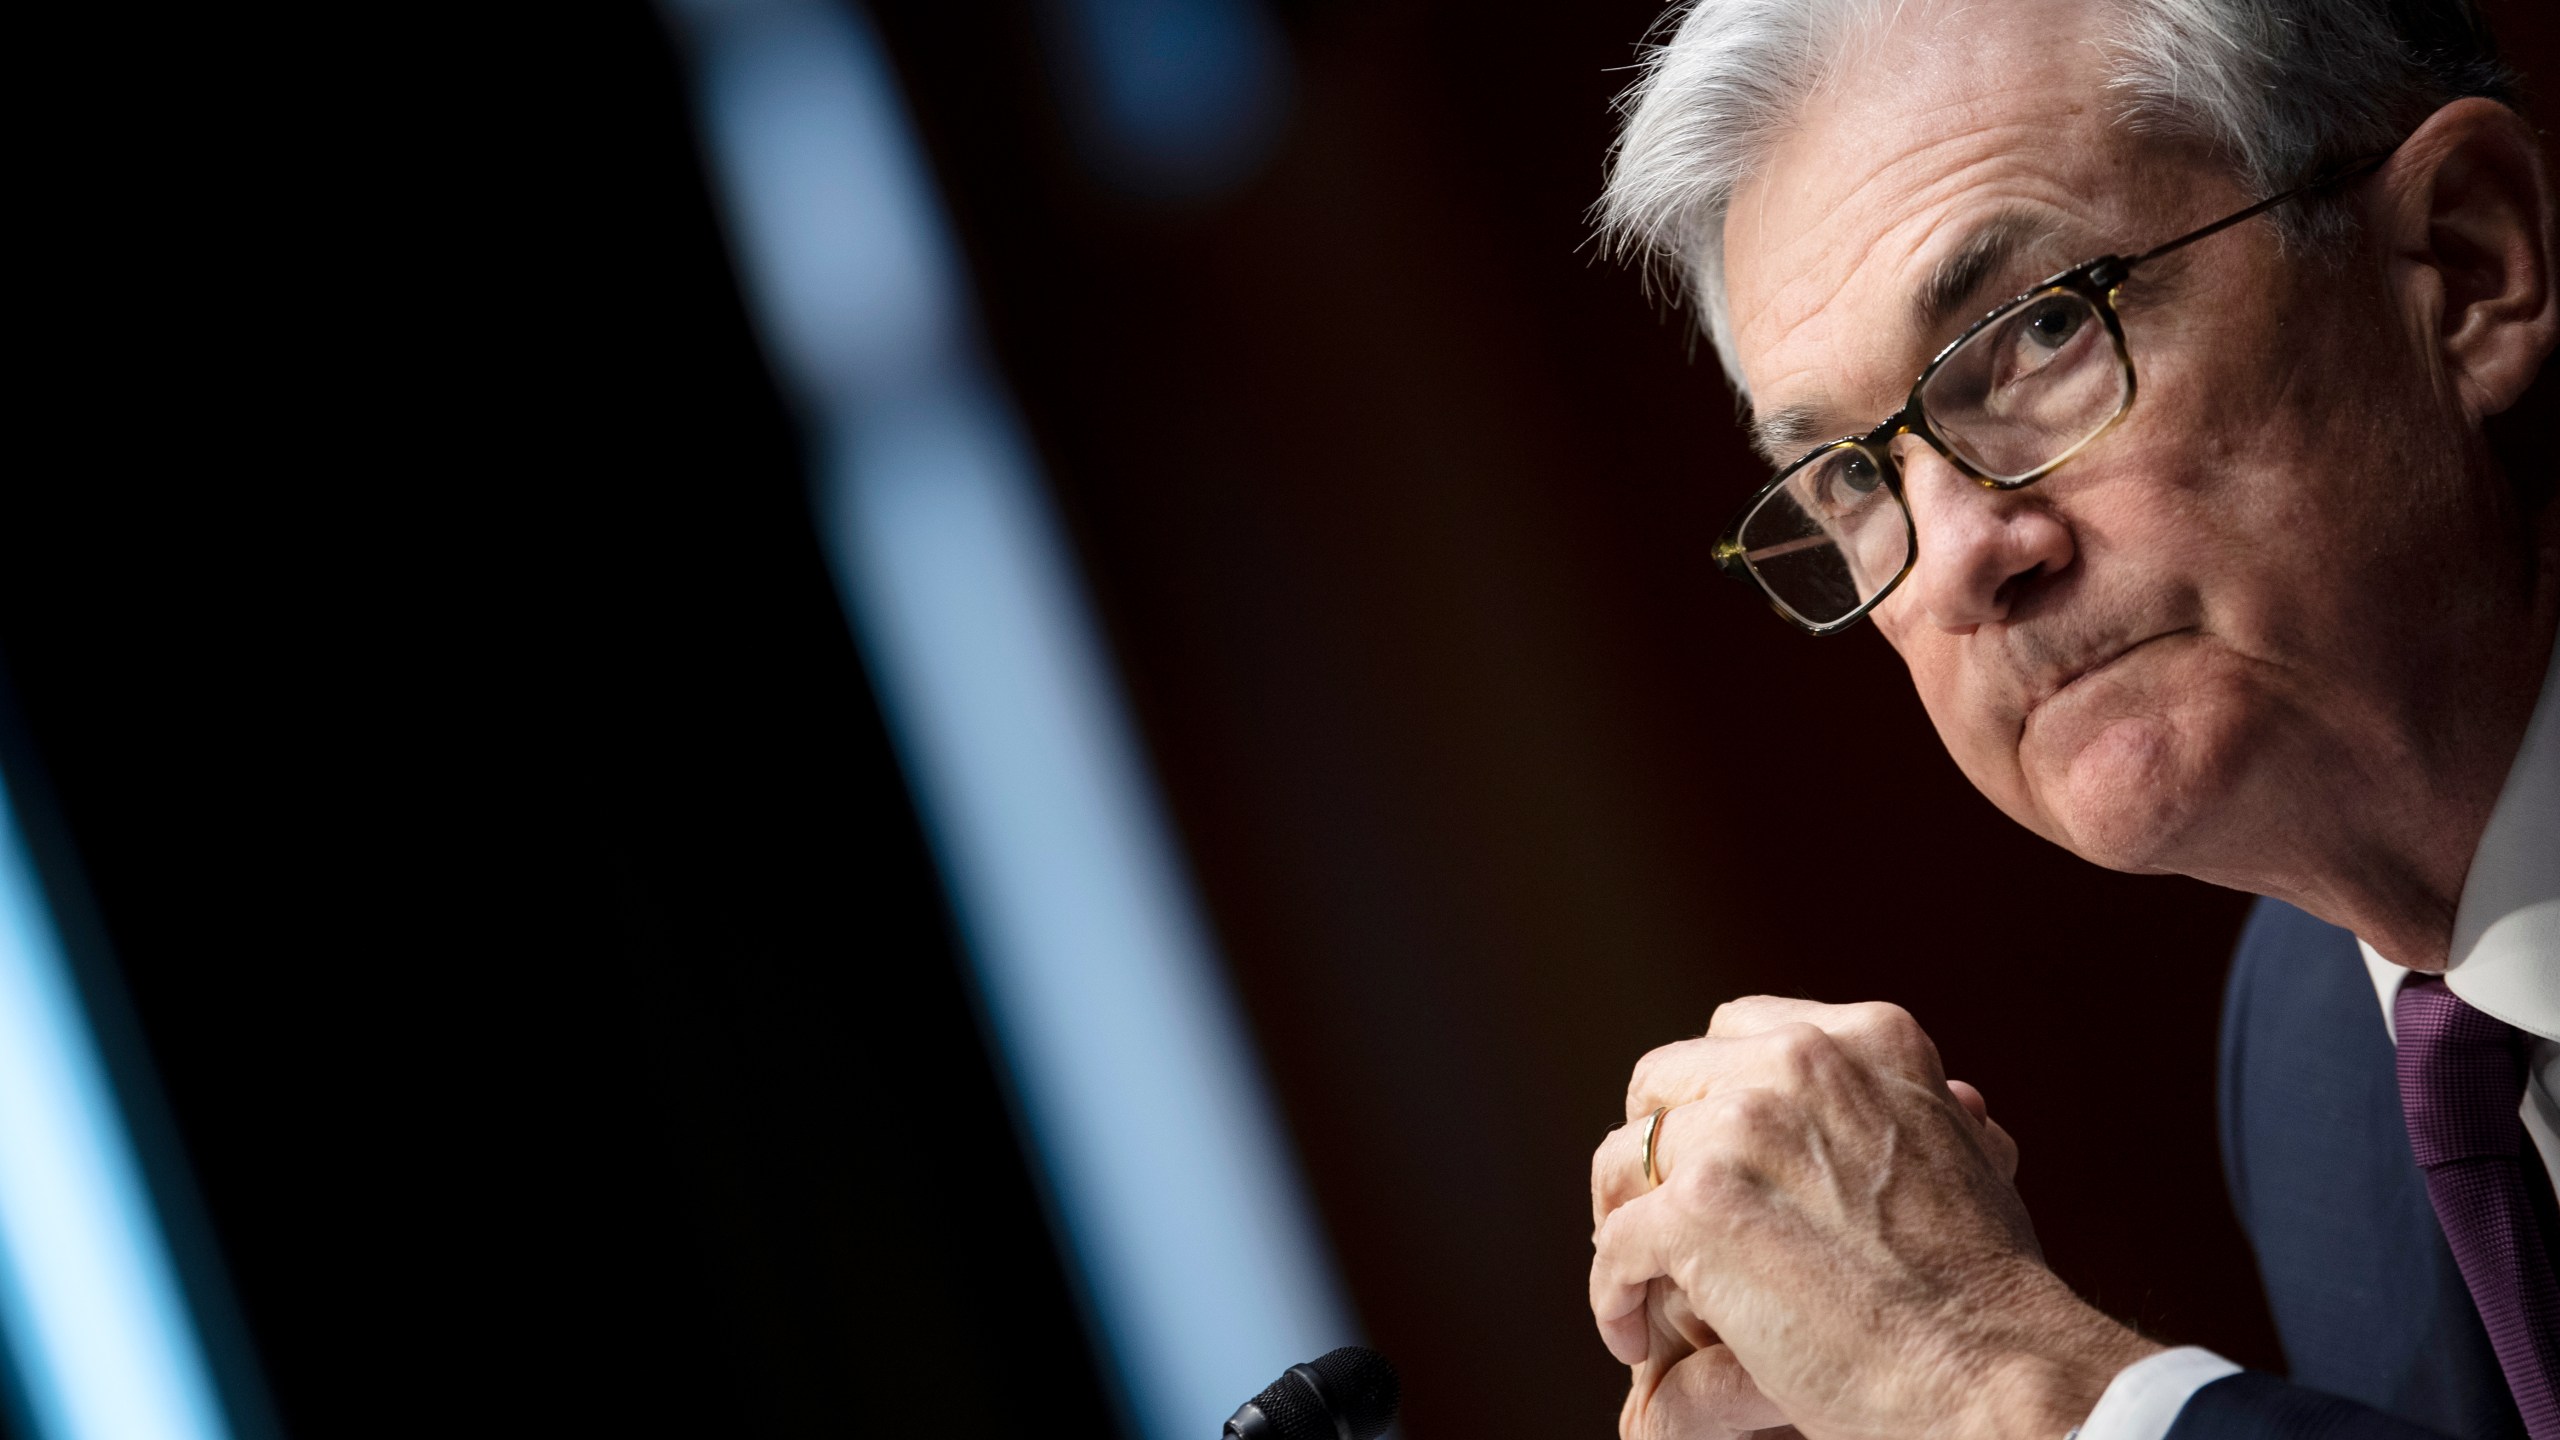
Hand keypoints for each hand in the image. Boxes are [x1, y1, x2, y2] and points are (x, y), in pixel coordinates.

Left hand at [1588, 998, 2157, 1439]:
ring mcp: (1742, 1130)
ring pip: (1625, 1160)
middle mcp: (1798, 1062)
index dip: (1710, 1097)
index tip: (1707, 1155)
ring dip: (1622, 1222)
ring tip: (1639, 1284)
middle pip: (1664, 1082)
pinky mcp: (1698, 1208)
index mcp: (1864, 1039)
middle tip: (1654, 1216)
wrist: (1997, 1370)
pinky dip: (1612, 1295)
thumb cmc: (1989, 1292)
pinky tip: (1629, 1336)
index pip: (1738, 1033)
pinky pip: (1616, 1244)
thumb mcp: (1963, 1156)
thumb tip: (1946, 1097)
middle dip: (1655, 1153)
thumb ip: (1905, 1117)